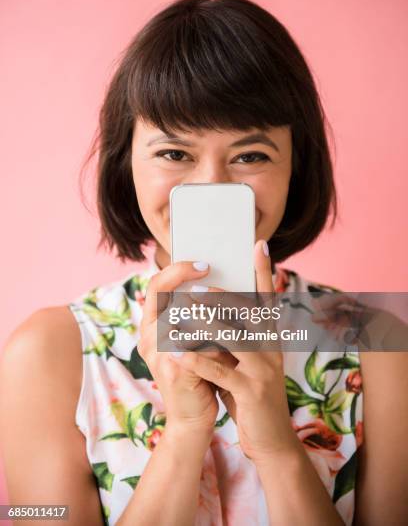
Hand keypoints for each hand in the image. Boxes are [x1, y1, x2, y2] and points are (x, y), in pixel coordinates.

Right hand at [138, 260, 235, 433]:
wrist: (193, 418)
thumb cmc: (199, 374)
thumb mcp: (196, 340)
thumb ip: (200, 316)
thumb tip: (226, 282)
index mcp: (152, 326)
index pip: (156, 286)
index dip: (176, 270)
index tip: (203, 262)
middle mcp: (148, 337)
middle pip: (161, 292)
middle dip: (185, 276)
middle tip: (210, 266)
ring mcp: (159, 353)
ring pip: (181, 314)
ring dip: (208, 304)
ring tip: (232, 295)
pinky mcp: (175, 369)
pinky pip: (198, 340)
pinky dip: (218, 332)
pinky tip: (236, 327)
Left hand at [170, 240, 298, 462]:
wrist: (271, 439)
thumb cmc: (251, 394)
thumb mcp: (246, 361)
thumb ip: (235, 337)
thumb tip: (209, 308)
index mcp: (270, 338)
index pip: (267, 298)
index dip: (264, 271)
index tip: (259, 245)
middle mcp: (270, 348)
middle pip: (247, 311)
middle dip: (221, 295)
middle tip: (197, 282)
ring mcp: (262, 368)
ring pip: (232, 336)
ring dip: (205, 321)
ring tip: (183, 308)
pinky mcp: (251, 390)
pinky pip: (220, 371)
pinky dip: (197, 360)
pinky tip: (178, 352)